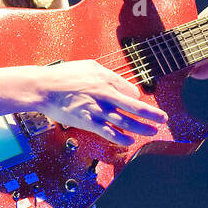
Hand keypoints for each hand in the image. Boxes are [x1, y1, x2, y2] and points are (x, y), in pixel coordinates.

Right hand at [33, 60, 168, 145]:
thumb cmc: (63, 75)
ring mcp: (97, 109)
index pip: (131, 91)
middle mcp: (105, 94)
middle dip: (153, 114)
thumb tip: (119, 83)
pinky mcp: (88, 121)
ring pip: (126, 121)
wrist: (43, 87)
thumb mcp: (88, 66)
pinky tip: (130, 141)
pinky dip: (121, 138)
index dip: (135, 98)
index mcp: (106, 78)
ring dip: (142, 128)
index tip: (135, 103)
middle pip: (135, 106)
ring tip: (153, 131)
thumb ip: (106, 74)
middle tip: (164, 118)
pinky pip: (109, 132)